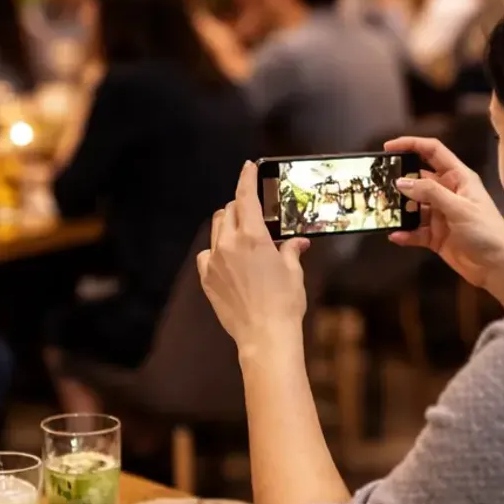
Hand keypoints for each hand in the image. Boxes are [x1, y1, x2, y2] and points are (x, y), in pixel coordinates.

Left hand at [198, 162, 309, 352]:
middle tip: (254, 213)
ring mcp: (215, 262)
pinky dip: (216, 251)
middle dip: (240, 206)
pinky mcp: (207, 279)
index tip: (247, 167)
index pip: (246, 197)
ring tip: (242, 237)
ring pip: (216, 230)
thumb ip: (291, 251)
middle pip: (229, 211)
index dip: (246, 179)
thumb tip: (297, 243)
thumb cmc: (285, 304)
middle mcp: (230, 245)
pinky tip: (227, 260)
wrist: (265, 336)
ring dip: (228, 226)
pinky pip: (206, 254)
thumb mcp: (293, 272)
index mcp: (254, 238)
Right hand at [385, 136, 503, 290]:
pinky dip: (405, 233)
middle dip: (399, 181)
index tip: (388, 147)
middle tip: (378, 184)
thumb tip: (401, 181)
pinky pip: (414, 231)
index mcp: (458, 178)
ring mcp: (440, 215)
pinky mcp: (435, 236)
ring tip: (382, 211)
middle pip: (418, 179)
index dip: (411, 145)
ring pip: (413, 207)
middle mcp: (447, 193)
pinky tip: (395, 236)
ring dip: (399, 209)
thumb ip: (430, 192)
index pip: (433, 152)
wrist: (498, 267)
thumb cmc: (486, 232)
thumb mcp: (459, 208)